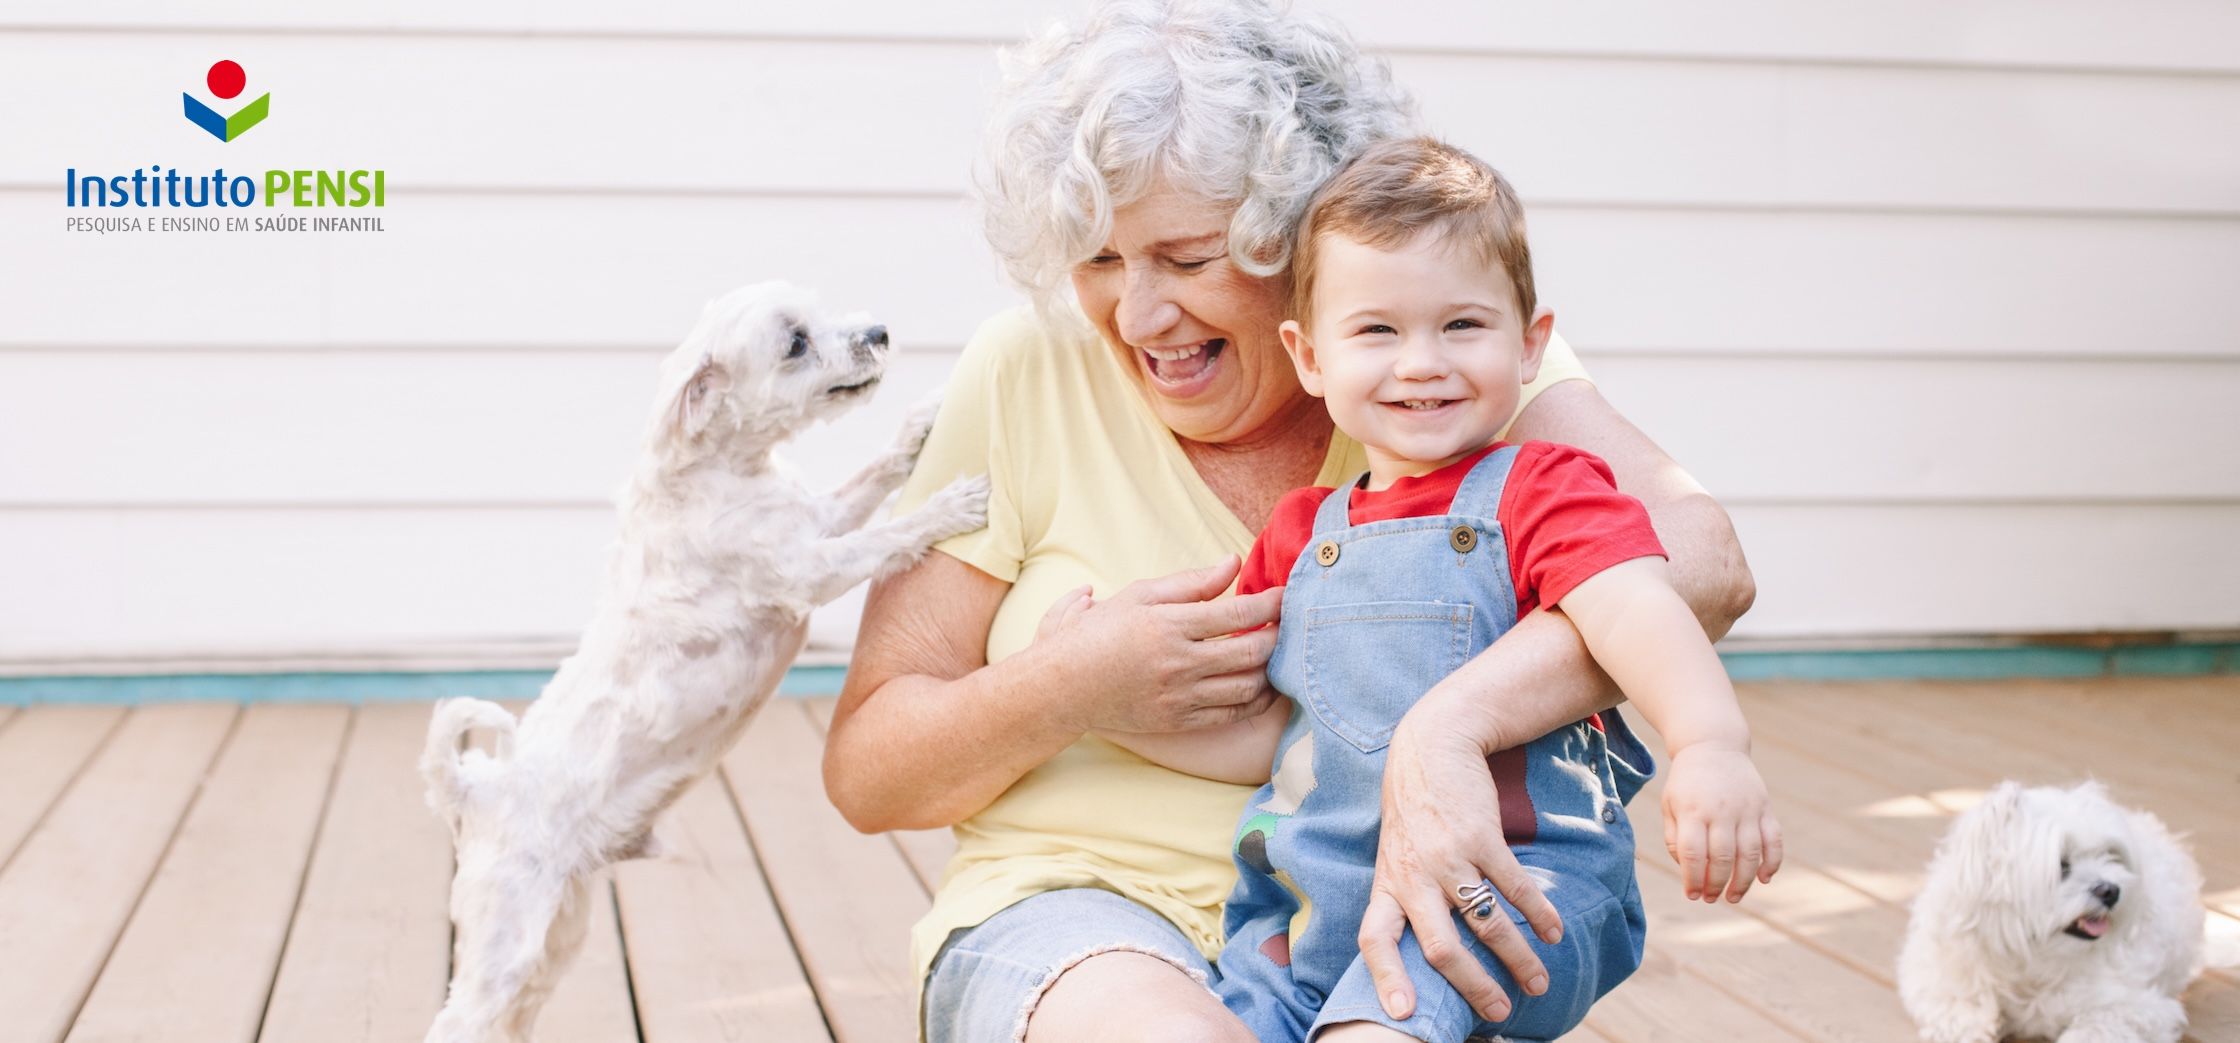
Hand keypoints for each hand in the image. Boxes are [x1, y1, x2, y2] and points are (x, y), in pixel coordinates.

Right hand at [1026, 557, 1282, 734]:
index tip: (1287, 596)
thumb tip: (1234, 562)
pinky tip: (1261, 685)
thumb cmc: (1098, 633)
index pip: (1238, 612)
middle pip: (1252, 651)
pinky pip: (1232, 714)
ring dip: (1271, 669)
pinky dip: (1256, 699)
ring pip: (1248, 686)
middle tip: (1289, 625)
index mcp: (1169, 624)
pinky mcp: (1179, 721)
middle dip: (1280, 637)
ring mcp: (1180, 696)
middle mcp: (1178, 662)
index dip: (1272, 603)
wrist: (1062, 687)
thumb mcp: (1140, 596)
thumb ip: (1191, 582)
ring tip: (1277, 653)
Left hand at [1358, 712, 1564, 1023]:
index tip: (1403, 1013)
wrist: (1431, 744)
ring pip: (1485, 923)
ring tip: (1538, 983)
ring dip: (1517, 958)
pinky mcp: (1481, 837)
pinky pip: (1514, 887)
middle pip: (1440, 947)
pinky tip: (1554, 933)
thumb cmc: (1413, 809)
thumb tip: (1427, 951)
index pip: (1376, 939)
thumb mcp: (1394, 854)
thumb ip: (1406, 896)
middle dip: (1473, 986)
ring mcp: (1448, 858)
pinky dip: (1538, 913)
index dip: (1386, 977)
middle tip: (1500, 1012)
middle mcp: (1414, 877)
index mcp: (1388, 884)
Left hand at [1660, 744, 1782, 902]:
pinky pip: (1774, 840)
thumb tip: (1688, 869)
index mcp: (1692, 810)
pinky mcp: (1765, 807)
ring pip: (1750, 854)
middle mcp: (1721, 810)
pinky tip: (1764, 879)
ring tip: (1733, 897)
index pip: (1693, 853)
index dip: (1692, 879)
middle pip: (1722, 857)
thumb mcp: (1670, 805)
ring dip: (1743, 881)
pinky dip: (1772, 863)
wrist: (1713, 746)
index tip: (1692, 895)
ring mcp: (1746, 809)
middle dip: (1716, 885)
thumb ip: (1675, 838)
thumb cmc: (1687, 783)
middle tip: (1710, 899)